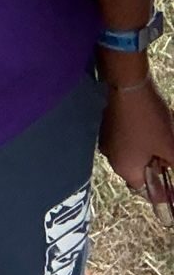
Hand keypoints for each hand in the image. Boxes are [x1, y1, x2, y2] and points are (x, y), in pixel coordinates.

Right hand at [101, 76, 173, 213]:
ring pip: (134, 154)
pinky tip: (152, 127)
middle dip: (158, 166)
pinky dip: (140, 139)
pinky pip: (127, 140)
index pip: (147, 191)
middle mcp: (112, 158)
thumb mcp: (170, 148)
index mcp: (125, 169)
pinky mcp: (107, 125)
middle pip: (140, 172)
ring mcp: (107, 140)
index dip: (165, 190)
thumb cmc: (150, 121)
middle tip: (170, 153)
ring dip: (150, 151)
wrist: (128, 84)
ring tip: (165, 138)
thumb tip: (173, 175)